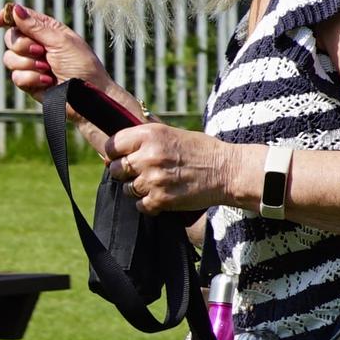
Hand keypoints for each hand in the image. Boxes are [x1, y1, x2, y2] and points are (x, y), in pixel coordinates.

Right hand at [0, 3, 131, 110]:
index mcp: (47, 30)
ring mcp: (31, 64)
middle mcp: (36, 45)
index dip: (6, 18)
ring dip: (29, 64)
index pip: (21, 18)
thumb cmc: (82, 65)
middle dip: (23, 45)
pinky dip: (31, 78)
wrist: (86, 96)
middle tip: (41, 52)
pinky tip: (47, 82)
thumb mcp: (61, 41)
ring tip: (47, 69)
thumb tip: (15, 9)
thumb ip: (36, 27)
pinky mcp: (28, 82)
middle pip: (11, 38)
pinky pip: (16, 77)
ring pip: (9, 58)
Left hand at [100, 119, 249, 215]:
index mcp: (149, 134)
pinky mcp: (160, 200)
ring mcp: (153, 179)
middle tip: (142, 172)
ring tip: (158, 183)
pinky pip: (140, 206)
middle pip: (116, 169)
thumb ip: (145, 138)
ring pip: (127, 189)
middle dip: (125, 172)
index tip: (121, 158)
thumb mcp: (171, 133)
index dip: (114, 154)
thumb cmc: (201, 150)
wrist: (227, 171)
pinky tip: (162, 196)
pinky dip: (149, 204)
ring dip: (138, 189)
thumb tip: (116, 145)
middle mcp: (148, 156)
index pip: (112, 146)